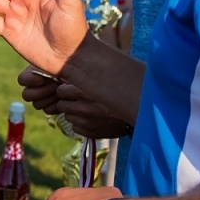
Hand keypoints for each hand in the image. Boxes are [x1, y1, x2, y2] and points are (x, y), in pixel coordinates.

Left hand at [16, 67, 131, 138]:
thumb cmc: (121, 92)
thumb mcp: (105, 79)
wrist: (139, 113)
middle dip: (67, 102)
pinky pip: (76, 127)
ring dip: (74, 113)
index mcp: (86, 91)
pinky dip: (81, 124)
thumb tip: (70, 67)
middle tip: (78, 100)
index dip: (65, 90)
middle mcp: (84, 107)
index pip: (60, 91)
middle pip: (61, 104)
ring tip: (88, 109)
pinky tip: (93, 119)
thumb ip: (87, 75)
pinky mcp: (90, 132)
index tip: (71, 90)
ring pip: (68, 116)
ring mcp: (86, 121)